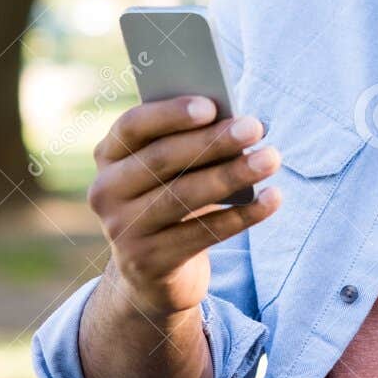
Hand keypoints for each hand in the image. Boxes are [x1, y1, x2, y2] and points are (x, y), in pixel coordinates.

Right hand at [89, 97, 281, 319]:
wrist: (151, 272)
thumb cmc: (172, 198)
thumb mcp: (173, 170)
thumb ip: (192, 143)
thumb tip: (242, 123)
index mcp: (109, 156)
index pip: (132, 126)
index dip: (170, 114)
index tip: (211, 106)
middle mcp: (105, 192)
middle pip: (162, 159)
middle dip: (212, 141)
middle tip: (254, 127)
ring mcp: (123, 230)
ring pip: (183, 196)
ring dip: (232, 174)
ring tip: (271, 158)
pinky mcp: (149, 262)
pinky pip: (203, 233)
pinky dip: (243, 215)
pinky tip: (272, 197)